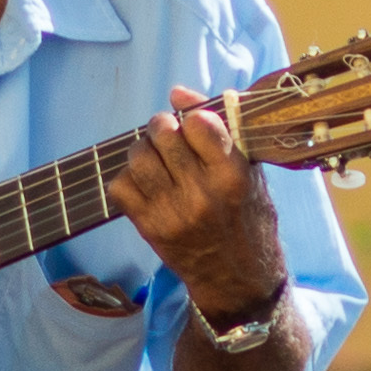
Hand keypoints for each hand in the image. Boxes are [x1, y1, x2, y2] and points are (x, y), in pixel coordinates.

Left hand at [109, 88, 288, 310]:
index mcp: (232, 176)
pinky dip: (129, 178)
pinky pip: (121, 186)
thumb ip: (220, 130)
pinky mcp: (149, 228)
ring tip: (157, 158)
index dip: (193, 116)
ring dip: (144, 149)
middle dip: (164, 127)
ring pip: (138, 157)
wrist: (238, 278)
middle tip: (171, 138)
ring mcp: (171, 212)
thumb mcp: (250, 173)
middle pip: (163, 133)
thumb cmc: (249, 218)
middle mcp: (201, 194)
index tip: (196, 125)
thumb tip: (177, 92)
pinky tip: (147, 183)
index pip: (199, 123)